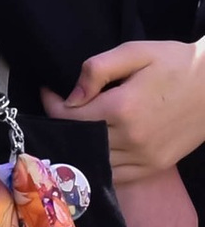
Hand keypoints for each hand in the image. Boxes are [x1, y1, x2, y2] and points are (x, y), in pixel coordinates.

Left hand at [44, 36, 204, 183]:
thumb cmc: (176, 63)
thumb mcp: (135, 52)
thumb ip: (97, 70)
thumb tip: (71, 95)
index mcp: (122, 109)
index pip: (69, 117)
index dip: (52, 106)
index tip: (49, 92)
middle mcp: (131, 138)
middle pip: (79, 140)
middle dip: (64, 125)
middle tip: (60, 109)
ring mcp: (145, 157)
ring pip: (96, 160)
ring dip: (81, 145)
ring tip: (77, 126)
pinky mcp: (155, 166)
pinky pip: (116, 174)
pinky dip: (101, 163)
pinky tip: (98, 145)